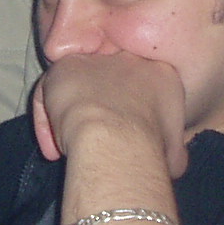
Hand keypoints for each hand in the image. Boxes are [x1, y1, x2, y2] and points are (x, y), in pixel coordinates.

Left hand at [31, 52, 187, 179]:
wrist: (119, 137)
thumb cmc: (151, 147)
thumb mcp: (172, 151)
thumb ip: (171, 150)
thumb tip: (175, 164)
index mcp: (162, 74)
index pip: (143, 90)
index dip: (129, 118)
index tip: (120, 142)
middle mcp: (131, 60)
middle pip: (109, 85)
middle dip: (99, 114)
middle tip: (91, 144)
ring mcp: (96, 61)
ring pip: (77, 89)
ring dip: (69, 121)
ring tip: (68, 150)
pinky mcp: (65, 67)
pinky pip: (51, 95)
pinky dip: (48, 124)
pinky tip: (54, 151)